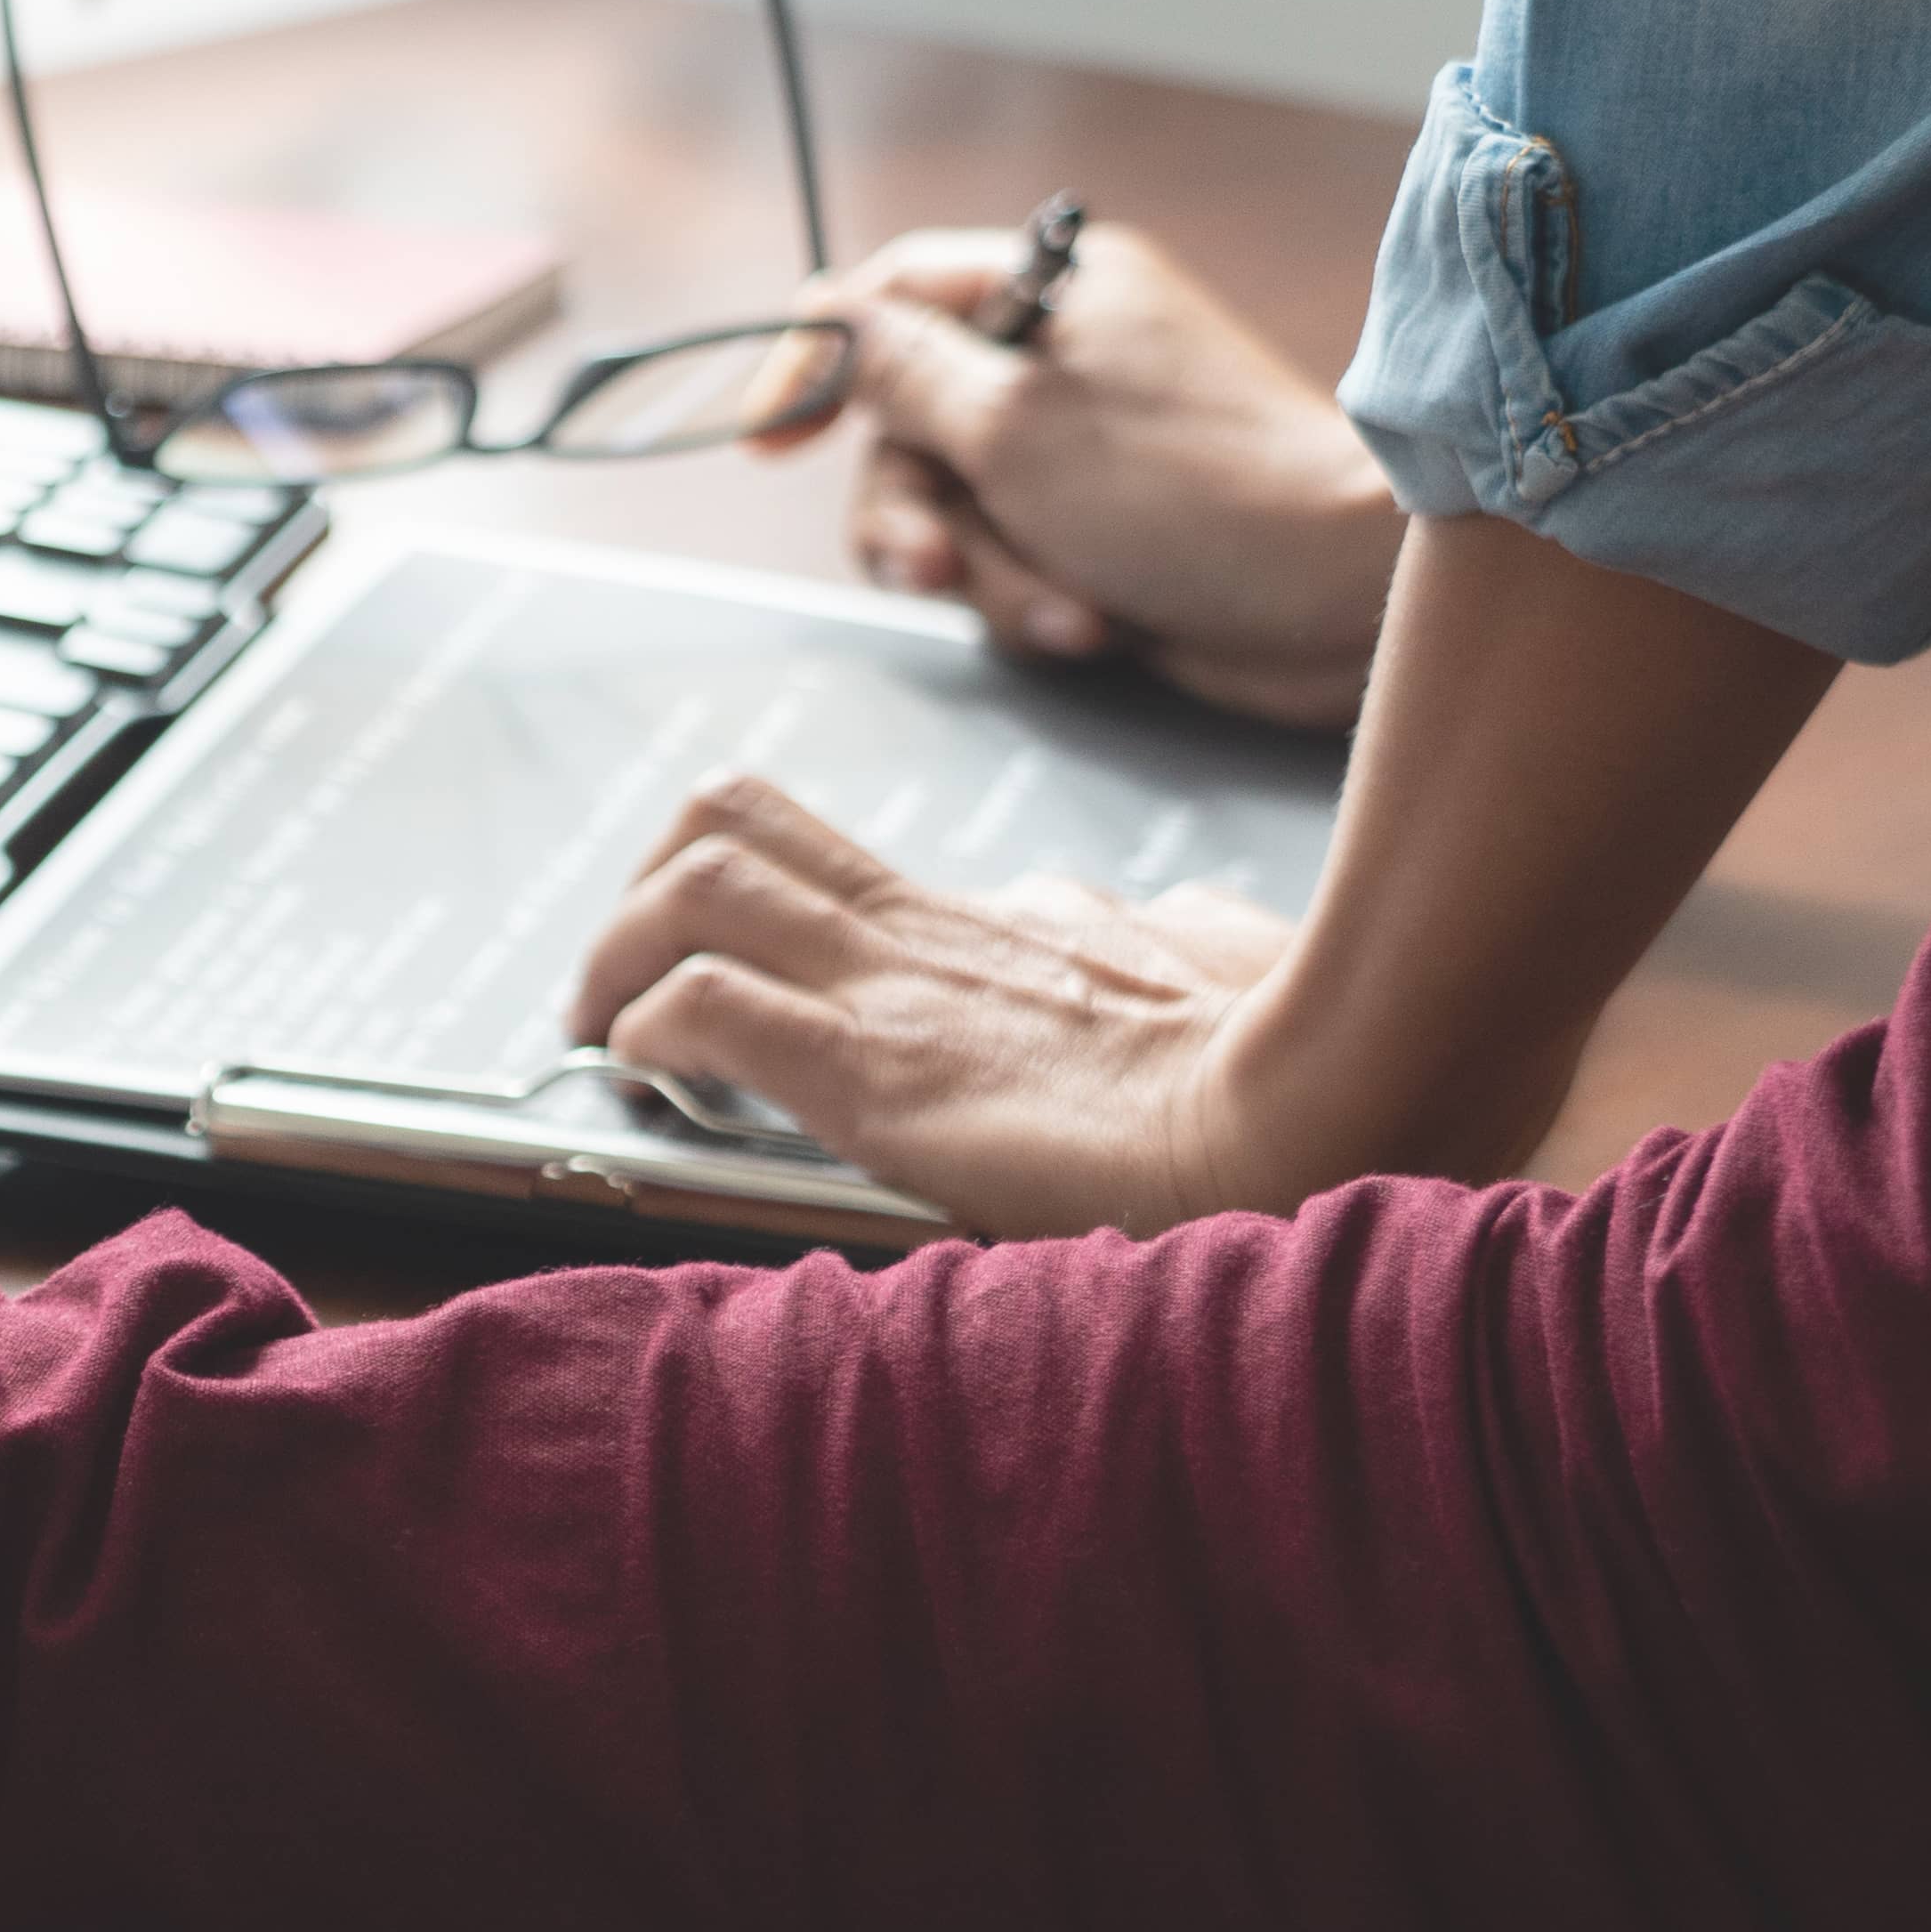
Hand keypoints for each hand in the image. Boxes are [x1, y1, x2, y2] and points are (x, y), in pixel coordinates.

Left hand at [572, 778, 1314, 1236]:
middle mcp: (926, 935)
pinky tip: (647, 1082)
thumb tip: (1175, 934)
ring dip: (614, 953)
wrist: (1329, 1110)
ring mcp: (896, 990)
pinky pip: (704, 1007)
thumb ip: (1169, 951)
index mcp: (993, 927)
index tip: (707, 973)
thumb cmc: (1291, 1065)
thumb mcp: (1218, 979)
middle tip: (617, 989)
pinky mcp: (876, 1071)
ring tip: (601, 1030)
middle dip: (640, 890)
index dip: (738, 897)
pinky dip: (646, 1032)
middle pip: (733, 821)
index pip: (824, 855)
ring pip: (695, 881)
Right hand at [757, 220, 1396, 726]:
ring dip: (985, 571)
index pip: (893, 295)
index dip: (818, 362)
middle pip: (904, 427)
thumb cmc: (1195, 490)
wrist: (1341, 599)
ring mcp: (1081, 453)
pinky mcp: (1099, 535)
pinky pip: (1007, 564)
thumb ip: (902, 371)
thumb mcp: (1016, 423)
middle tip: (932, 567)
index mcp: (1054, 291)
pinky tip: (1088, 622)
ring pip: (950, 511)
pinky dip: (1031, 598)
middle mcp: (1064, 361)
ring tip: (1055, 606)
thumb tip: (826, 314)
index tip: (769, 442)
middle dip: (916, 511)